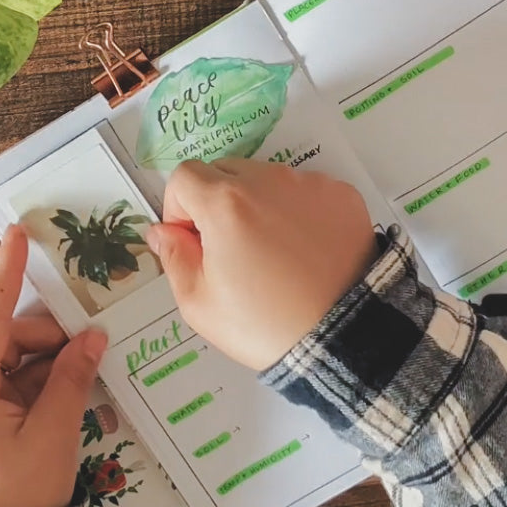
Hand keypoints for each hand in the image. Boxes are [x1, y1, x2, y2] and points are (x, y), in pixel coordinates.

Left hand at [0, 226, 106, 506]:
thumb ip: (71, 378)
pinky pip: (3, 360)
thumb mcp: (50, 436)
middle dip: (5, 290)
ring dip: (35, 337)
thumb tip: (92, 337)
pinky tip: (60, 370)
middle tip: (40, 274)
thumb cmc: (14, 494)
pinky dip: (33, 358)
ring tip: (73, 354)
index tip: (18, 236)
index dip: (3, 273)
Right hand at [146, 159, 376, 370]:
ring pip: (268, 179)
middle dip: (217, 203)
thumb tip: (162, 230)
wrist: (344, 334)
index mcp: (225, 202)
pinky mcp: (342, 194)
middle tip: (232, 249)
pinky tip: (306, 248)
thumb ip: (173, 256)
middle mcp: (268, 179)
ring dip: (259, 203)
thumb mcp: (200, 303)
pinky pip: (306, 190)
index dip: (179, 208)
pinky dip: (298, 210)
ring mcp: (310, 183)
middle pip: (226, 172)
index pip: (184, 176)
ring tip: (274, 252)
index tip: (194, 242)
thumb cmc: (265, 324)